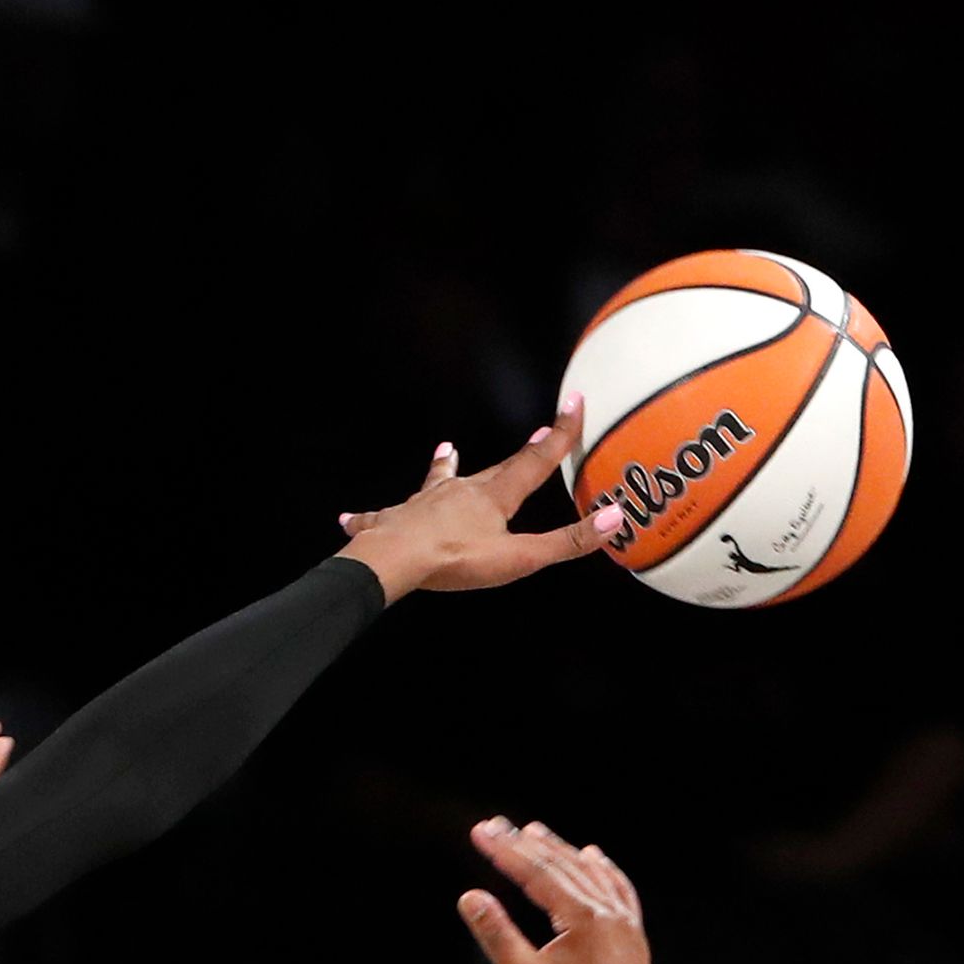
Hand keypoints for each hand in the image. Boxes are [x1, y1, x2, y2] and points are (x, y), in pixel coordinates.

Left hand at [334, 401, 624, 601]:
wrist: (394, 560)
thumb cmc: (455, 559)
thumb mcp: (519, 558)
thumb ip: (566, 542)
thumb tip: (616, 518)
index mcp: (493, 496)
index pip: (535, 461)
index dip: (559, 434)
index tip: (574, 402)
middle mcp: (459, 490)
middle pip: (494, 470)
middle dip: (516, 457)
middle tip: (533, 438)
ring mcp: (424, 503)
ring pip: (438, 481)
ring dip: (446, 468)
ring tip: (446, 451)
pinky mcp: (393, 520)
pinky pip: (380, 516)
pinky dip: (369, 516)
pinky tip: (348, 516)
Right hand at [459, 817, 652, 963]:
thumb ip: (496, 934)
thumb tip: (469, 898)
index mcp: (582, 918)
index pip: (536, 872)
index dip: (504, 850)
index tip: (480, 831)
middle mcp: (608, 911)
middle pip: (562, 865)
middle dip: (526, 844)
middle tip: (497, 825)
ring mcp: (626, 922)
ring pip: (591, 873)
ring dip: (561, 850)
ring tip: (535, 832)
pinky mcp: (634, 936)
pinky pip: (619, 889)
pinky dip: (603, 870)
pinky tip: (593, 857)